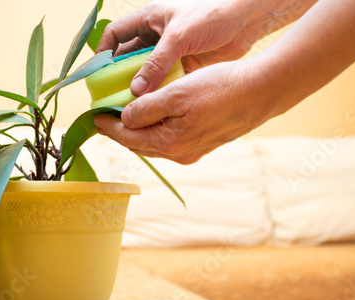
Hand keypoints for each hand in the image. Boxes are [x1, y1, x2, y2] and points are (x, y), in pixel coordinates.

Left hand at [94, 58, 275, 164]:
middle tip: (105, 119)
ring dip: (139, 132)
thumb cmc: (220, 90)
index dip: (108, 126)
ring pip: (155, 144)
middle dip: (121, 131)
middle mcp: (179, 154)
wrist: (260, 93)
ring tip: (126, 118)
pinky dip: (157, 131)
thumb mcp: (176, 94)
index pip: (128, 137)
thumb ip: (146, 108)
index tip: (94, 117)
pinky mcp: (203, 144)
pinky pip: (171, 141)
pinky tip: (155, 120)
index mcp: (169, 143)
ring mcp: (192, 151)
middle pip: (140, 144)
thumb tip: (124, 118)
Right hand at [97, 0, 315, 95]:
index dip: (103, 53)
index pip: (116, 35)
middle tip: (111, 98)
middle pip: (127, 59)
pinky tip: (152, 107)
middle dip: (119, 77)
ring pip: (145, 73)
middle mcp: (155, 37)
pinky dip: (157, 93)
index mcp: (148, 20)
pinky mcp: (182, 66)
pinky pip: (163, 82)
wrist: (245, 22)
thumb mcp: (178, 38)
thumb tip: (135, 91)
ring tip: (128, 107)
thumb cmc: (211, 17)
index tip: (97, 75)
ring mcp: (169, 53)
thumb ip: (156, 64)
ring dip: (138, 88)